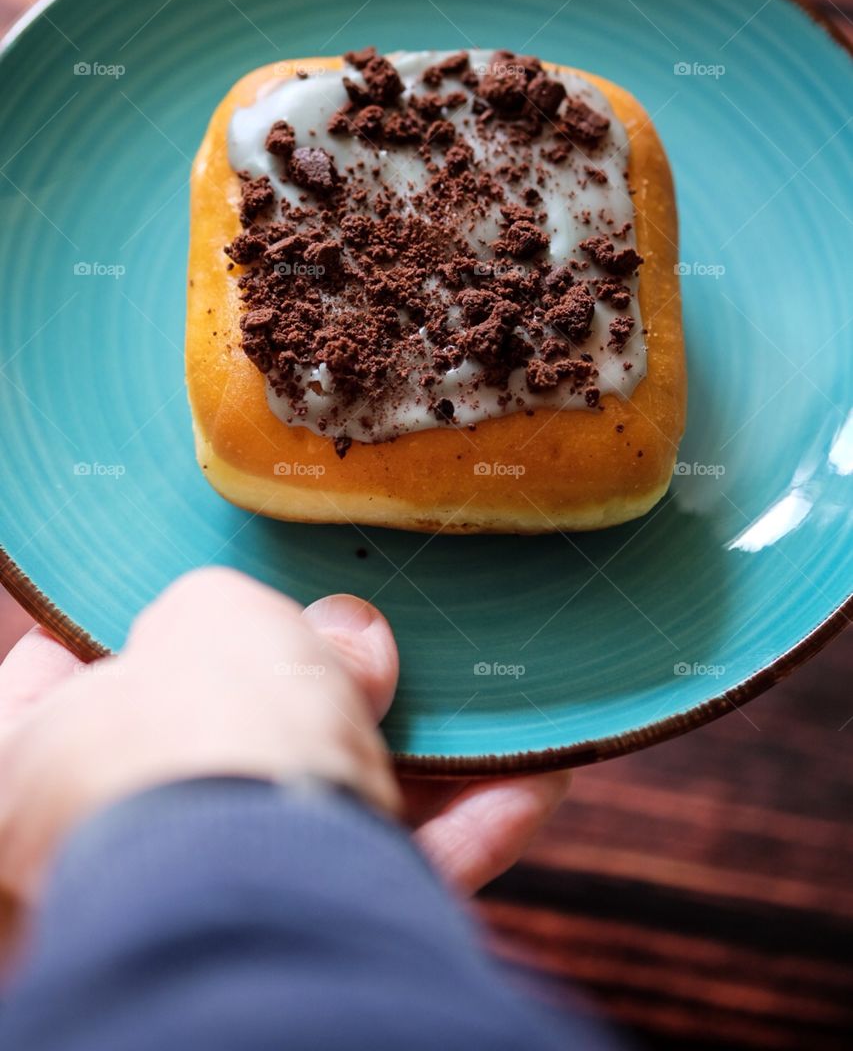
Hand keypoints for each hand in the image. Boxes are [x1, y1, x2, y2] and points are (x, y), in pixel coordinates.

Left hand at [0, 570, 568, 916]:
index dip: (123, 622)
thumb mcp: (216, 617)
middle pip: (218, 747)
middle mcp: (104, 843)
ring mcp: (204, 899)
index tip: (192, 588)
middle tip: (375, 645)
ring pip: (318, 816)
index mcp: (34, 756)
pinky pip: (382, 880)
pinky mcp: (300, 945)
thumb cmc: (194, 736)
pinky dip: (457, 835)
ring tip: (485, 712)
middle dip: (316, 693)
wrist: (262, 896)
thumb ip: (266, 613)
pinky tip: (529, 788)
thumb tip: (345, 639)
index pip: (59, 672)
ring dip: (416, 762)